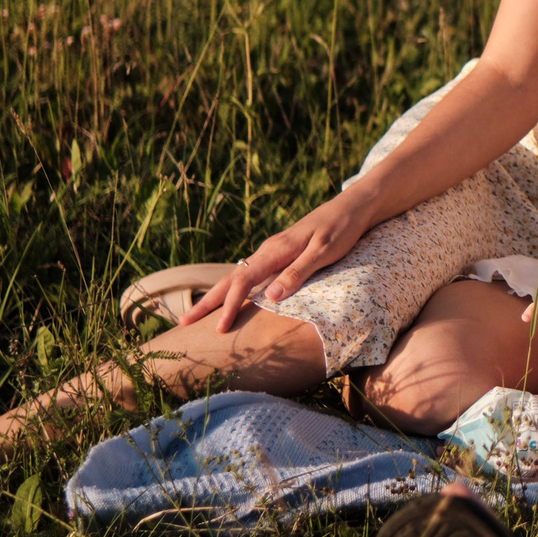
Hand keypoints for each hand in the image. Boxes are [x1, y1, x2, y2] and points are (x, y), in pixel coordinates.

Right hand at [179, 183, 377, 332]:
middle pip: (231, 279)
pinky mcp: (280, 253)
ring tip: (198, 314)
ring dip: (216, 295)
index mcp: (276, 250)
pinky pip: (249, 273)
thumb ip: (299, 272)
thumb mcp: (325, 252)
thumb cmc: (343, 229)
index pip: (244, 282)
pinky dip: (234, 288)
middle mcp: (268, 250)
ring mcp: (273, 251)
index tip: (218, 329)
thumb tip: (271, 298)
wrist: (354, 206)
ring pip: (237, 275)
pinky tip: (231, 297)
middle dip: (207, 302)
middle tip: (183, 323)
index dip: (229, 306)